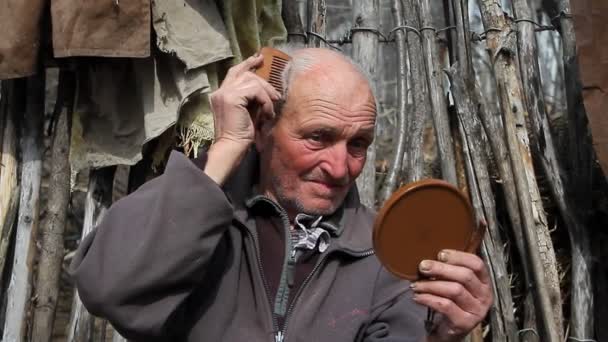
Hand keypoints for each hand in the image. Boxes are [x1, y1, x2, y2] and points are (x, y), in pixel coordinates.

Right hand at [204, 53, 280, 184]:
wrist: (231, 147)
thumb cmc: (240, 135)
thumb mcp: (247, 112)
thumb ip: (251, 98)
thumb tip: (265, 88)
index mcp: (220, 94)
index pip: (234, 71)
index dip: (247, 63)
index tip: (259, 58)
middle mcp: (220, 91)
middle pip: (245, 73)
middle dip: (263, 81)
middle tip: (276, 94)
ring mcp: (224, 93)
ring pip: (252, 81)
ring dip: (266, 94)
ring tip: (271, 108)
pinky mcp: (232, 98)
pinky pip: (255, 90)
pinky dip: (265, 101)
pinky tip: (267, 114)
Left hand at [411, 250, 492, 340]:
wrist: (448, 332)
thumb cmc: (450, 302)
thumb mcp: (453, 284)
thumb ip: (449, 271)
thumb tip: (429, 256)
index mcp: (484, 282)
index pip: (477, 264)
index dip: (458, 256)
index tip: (440, 254)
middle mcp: (485, 296)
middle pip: (465, 276)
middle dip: (441, 269)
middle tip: (422, 266)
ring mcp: (476, 311)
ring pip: (455, 290)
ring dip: (431, 285)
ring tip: (416, 285)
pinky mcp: (465, 323)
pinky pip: (445, 306)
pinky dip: (428, 299)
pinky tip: (417, 297)